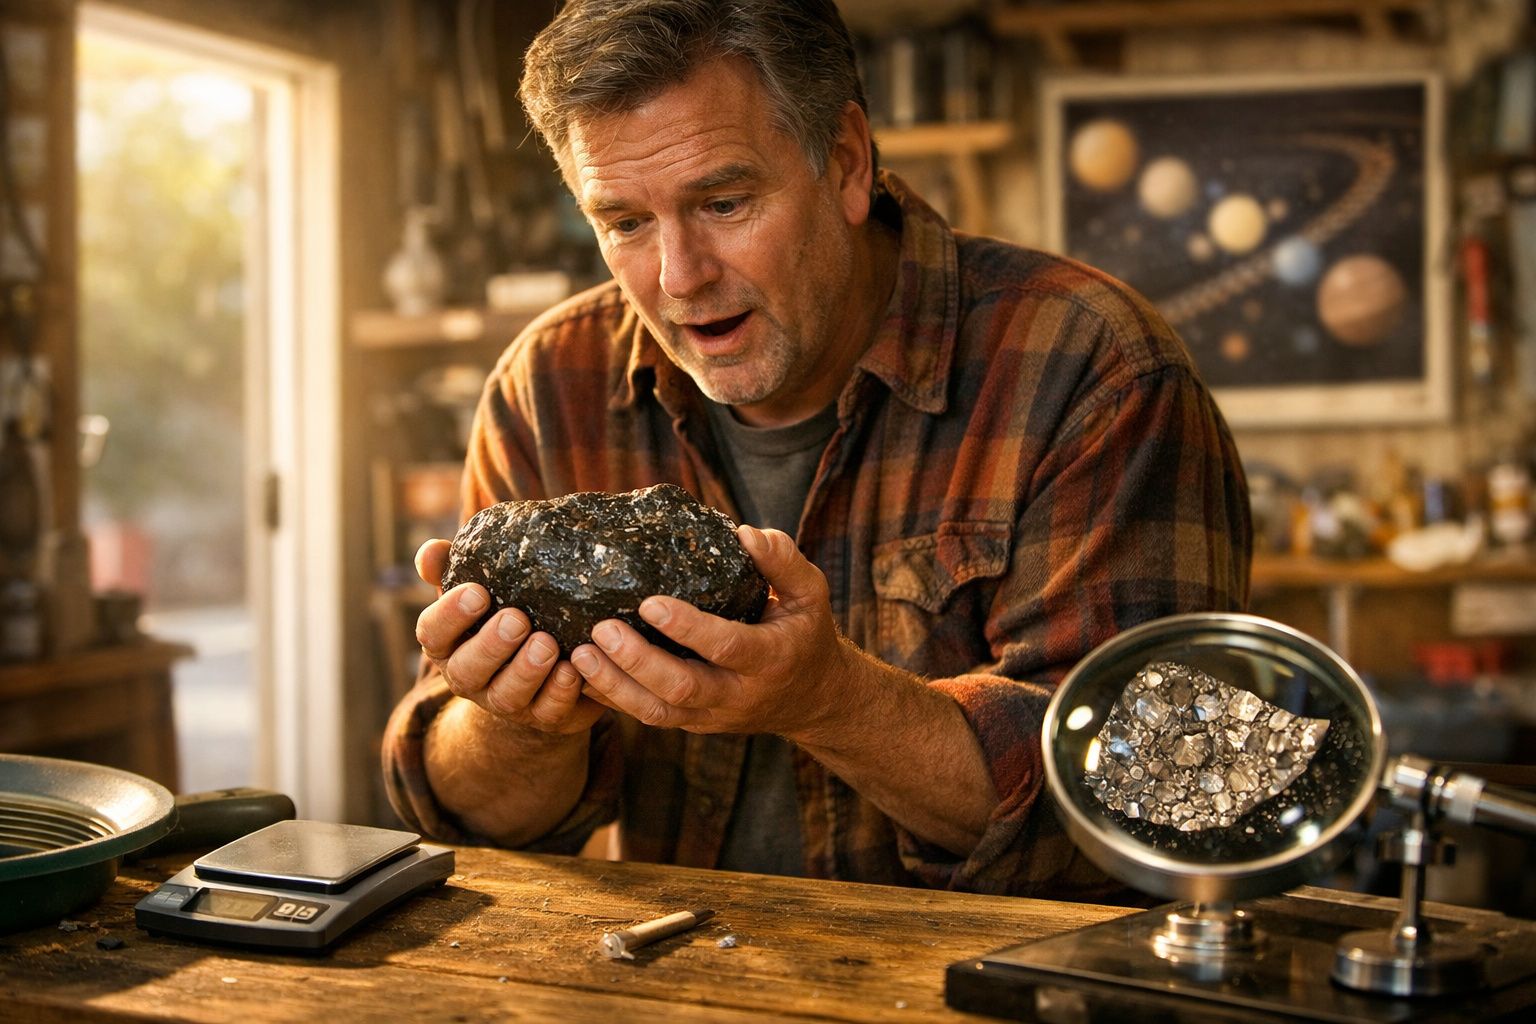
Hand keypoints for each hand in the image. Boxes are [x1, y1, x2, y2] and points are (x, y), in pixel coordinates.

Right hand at [413, 539, 605, 734]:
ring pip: (507, 696)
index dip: (450, 615)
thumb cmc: (501, 615)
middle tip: (517, 619)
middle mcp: (469, 677)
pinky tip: (573, 671)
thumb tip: (430, 552)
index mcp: (448, 644)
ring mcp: (505, 701)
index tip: (478, 592)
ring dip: (527, 671)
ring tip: (547, 644)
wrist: (537, 672)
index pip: (432, 633)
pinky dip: (560, 693)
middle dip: (491, 645)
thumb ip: (451, 567)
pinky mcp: (542, 717)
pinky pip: (548, 712)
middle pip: (467, 670)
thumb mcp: (476, 590)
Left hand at [566, 525, 851, 739]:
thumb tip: (743, 533)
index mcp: (770, 658)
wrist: (813, 698)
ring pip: (658, 712)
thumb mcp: (810, 592)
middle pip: (682, 688)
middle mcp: (739, 694)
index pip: (726, 647)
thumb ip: (781, 560)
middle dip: (638, 661)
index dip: (688, 628)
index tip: (649, 603)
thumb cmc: (805, 631)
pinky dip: (613, 698)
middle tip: (602, 629)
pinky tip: (583, 673)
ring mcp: (713, 715)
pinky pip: (649, 717)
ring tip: (579, 654)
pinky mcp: (693, 723)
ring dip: (615, 686)